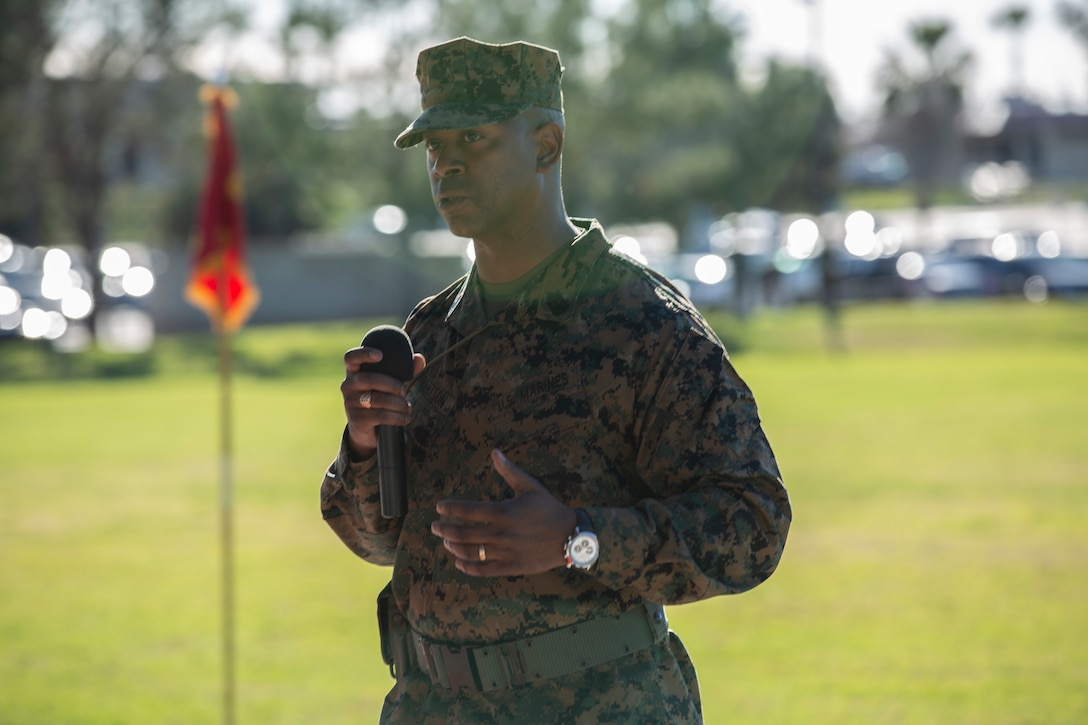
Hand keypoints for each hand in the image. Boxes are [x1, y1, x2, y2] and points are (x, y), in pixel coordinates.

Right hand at [341, 346, 425, 457]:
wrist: (364, 429)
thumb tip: (419, 358)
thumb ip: (404, 371)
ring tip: (408, 407)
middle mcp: (348, 385)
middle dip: (392, 384)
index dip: (363, 353)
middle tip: (404, 391)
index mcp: (354, 372)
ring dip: (398, 403)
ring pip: (377, 399)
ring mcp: (350, 402)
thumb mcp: (390, 384)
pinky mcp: (356, 419)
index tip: (380, 354)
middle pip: (369, 379)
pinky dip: (397, 417)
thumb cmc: (378, 398)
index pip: (351, 357)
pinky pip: (380, 416)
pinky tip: (406, 418)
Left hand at [430, 449, 576, 576]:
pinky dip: (468, 567)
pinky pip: (483, 570)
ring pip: (470, 552)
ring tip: (446, 542)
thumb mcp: (530, 486)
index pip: (468, 510)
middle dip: (444, 530)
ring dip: (454, 547)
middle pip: (463, 533)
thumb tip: (494, 451)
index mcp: (503, 512)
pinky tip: (459, 562)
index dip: (451, 508)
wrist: (570, 536)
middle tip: (434, 527)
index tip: (439, 507)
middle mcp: (501, 533)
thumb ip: (509, 471)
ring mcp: (505, 552)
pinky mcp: (510, 566)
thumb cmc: (549, 508)